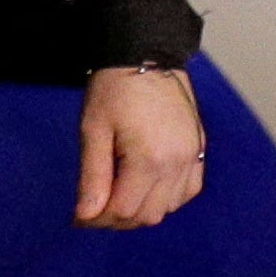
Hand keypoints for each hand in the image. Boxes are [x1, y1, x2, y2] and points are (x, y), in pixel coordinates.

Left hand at [75, 66, 204, 229]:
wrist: (146, 56)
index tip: (78, 217)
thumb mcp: (93, 130)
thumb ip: (92, 177)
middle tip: (92, 209)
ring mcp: (192, 158)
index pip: (124, 211)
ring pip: (168, 208)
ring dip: (140, 210)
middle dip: (117, 219)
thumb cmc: (113, 89)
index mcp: (149, 160)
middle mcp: (177, 164)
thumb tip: (84, 216)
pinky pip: (186, 191)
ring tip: (114, 196)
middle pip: (147, 215)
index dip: (97, 219)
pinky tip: (143, 188)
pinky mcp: (198, 150)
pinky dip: (165, 199)